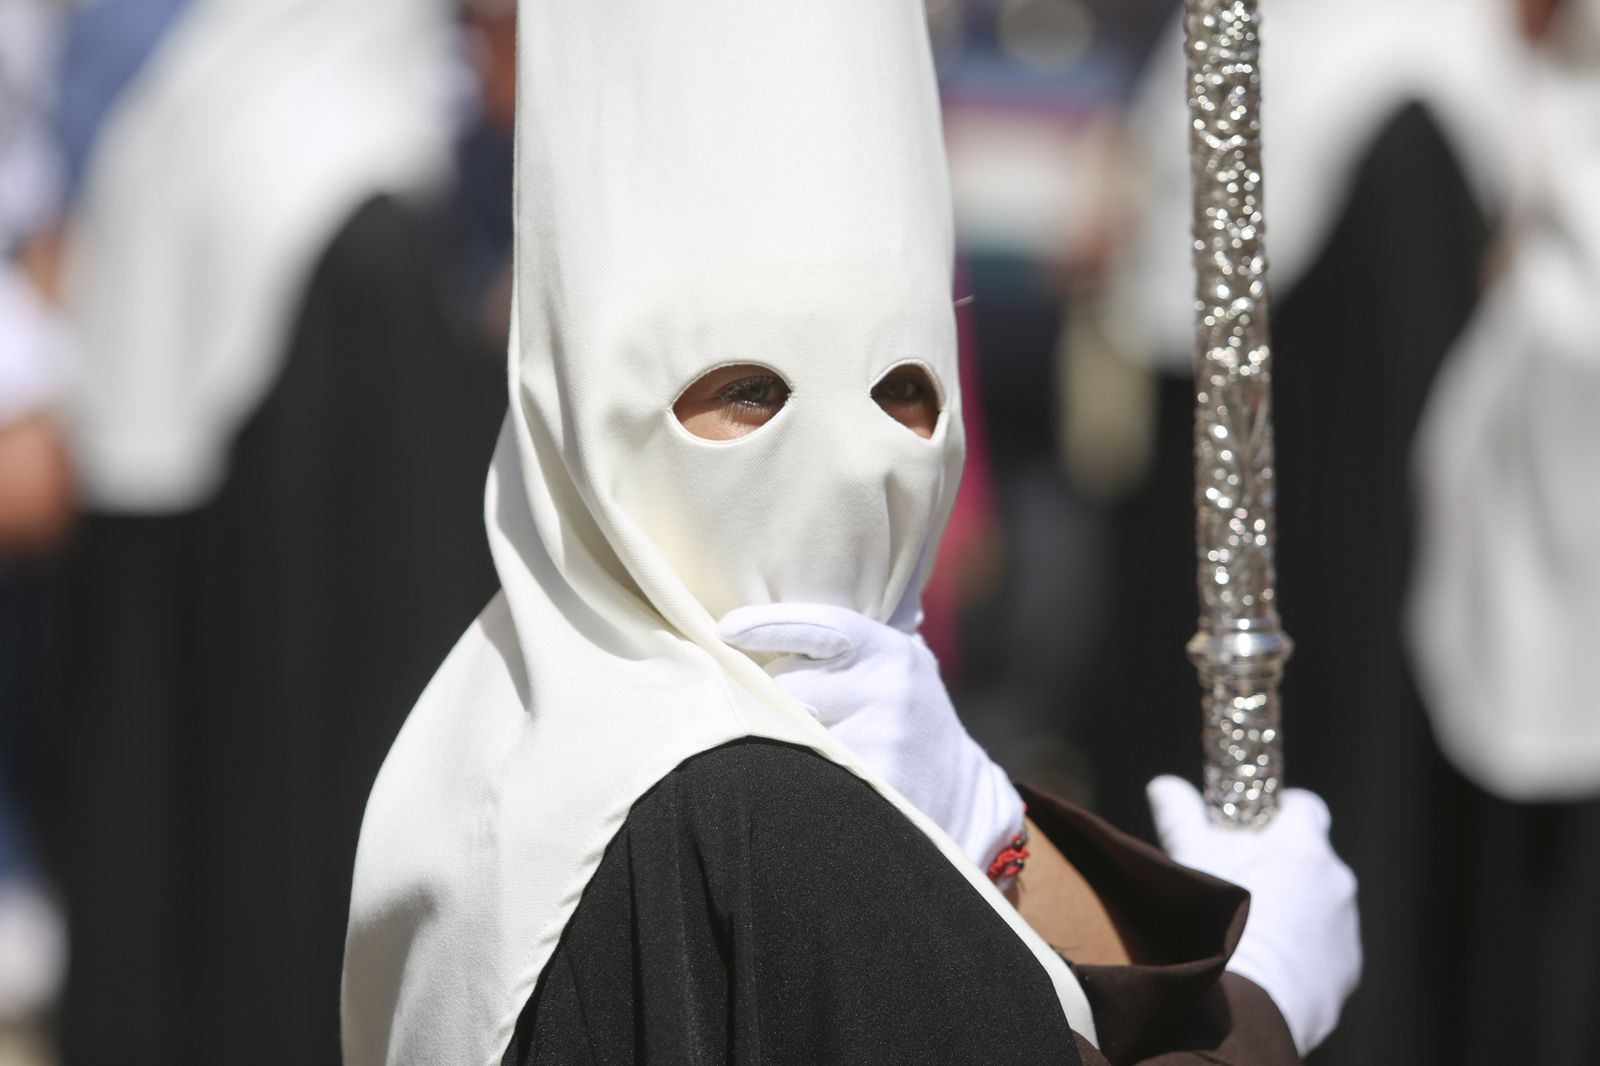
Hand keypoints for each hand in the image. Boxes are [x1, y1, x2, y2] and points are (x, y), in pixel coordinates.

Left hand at [717, 603, 1023, 871]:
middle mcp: (888, 689)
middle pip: (790, 684)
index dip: (767, 625)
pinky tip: (801, 774)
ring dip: (779, 735)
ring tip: (792, 744)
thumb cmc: (905, 715)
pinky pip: (807, 772)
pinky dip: (793, 772)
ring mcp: (883, 740)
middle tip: (777, 709)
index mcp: (887, 650)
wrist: (960, 792)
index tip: (723, 629)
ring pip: (792, 731)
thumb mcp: (894, 662)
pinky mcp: (875, 784)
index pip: (819, 626)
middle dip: (774, 695)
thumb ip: (848, 640)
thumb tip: (765, 617)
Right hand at [1147, 776, 1360, 1055]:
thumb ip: (1179, 812)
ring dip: (1295, 908)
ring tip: (1253, 929)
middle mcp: (1337, 879)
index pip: (1306, 807)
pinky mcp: (1347, 967)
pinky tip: (1268, 962)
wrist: (1252, 998)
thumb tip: (1163, 784)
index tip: (1257, 824)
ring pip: (1320, 903)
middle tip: (1241, 879)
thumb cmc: (1222, 917)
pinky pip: (1326, 946)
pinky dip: (1303, 948)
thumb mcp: (1190, 854)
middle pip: (1311, 858)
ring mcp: (1346, 926)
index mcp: (1304, 844)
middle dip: (1282, 864)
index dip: (1281, 811)